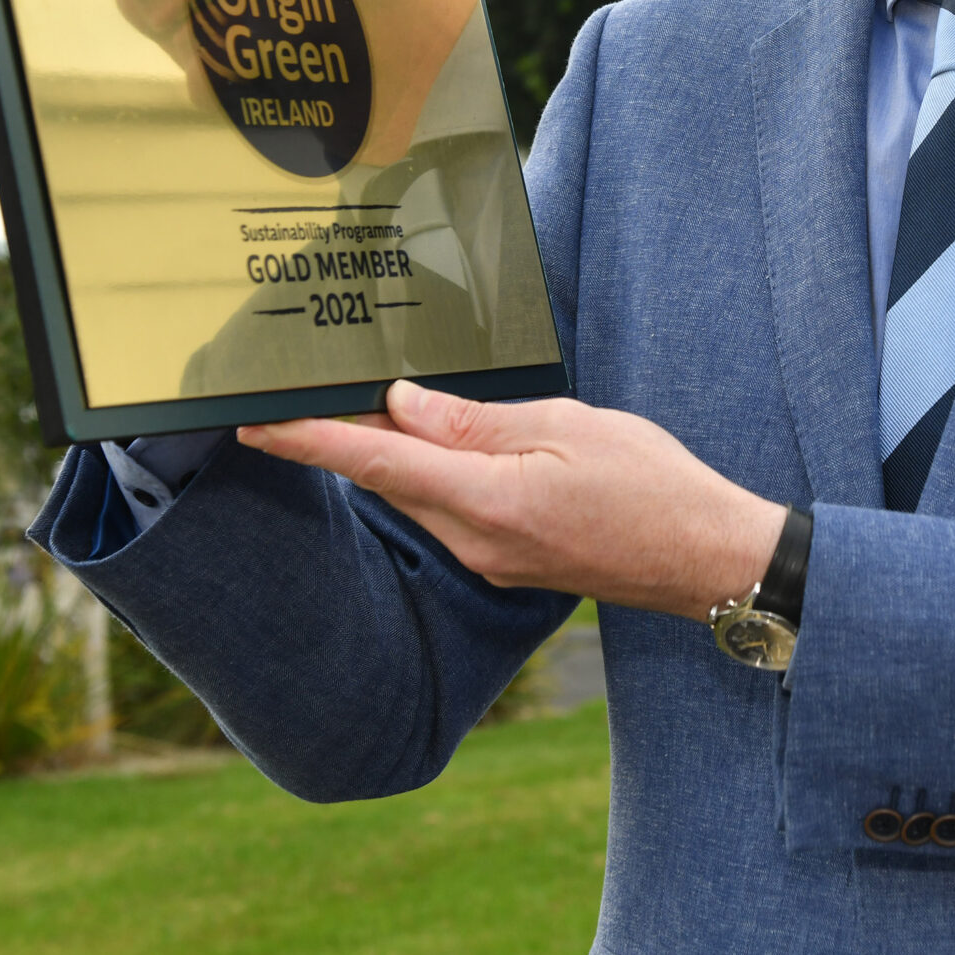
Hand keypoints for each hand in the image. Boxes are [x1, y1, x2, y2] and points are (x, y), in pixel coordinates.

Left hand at [235, 382, 785, 620]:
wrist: (702, 558)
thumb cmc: (650, 485)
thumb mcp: (568, 428)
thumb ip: (478, 422)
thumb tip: (406, 405)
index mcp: (487, 501)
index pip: (377, 461)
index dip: (309, 440)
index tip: (253, 422)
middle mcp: (474, 541)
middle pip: (386, 479)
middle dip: (337, 439)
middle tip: (297, 393)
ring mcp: (488, 558)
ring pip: (414, 495)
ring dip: (382, 455)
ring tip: (359, 407)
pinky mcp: (505, 562)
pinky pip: (445, 511)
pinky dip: (424, 476)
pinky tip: (429, 446)